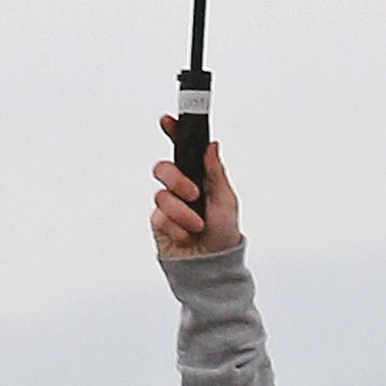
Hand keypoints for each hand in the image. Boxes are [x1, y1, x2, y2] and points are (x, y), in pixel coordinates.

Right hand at [153, 117, 242, 257]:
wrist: (212, 266)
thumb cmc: (224, 233)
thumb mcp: (226, 201)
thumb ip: (216, 173)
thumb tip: (212, 145)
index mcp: (199, 177)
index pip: (183, 150)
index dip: (173, 133)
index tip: (167, 120)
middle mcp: (181, 188)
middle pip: (163, 168)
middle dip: (176, 180)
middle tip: (193, 195)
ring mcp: (168, 205)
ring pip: (162, 196)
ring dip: (183, 213)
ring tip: (197, 226)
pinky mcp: (159, 222)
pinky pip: (160, 217)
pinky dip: (177, 228)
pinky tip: (187, 236)